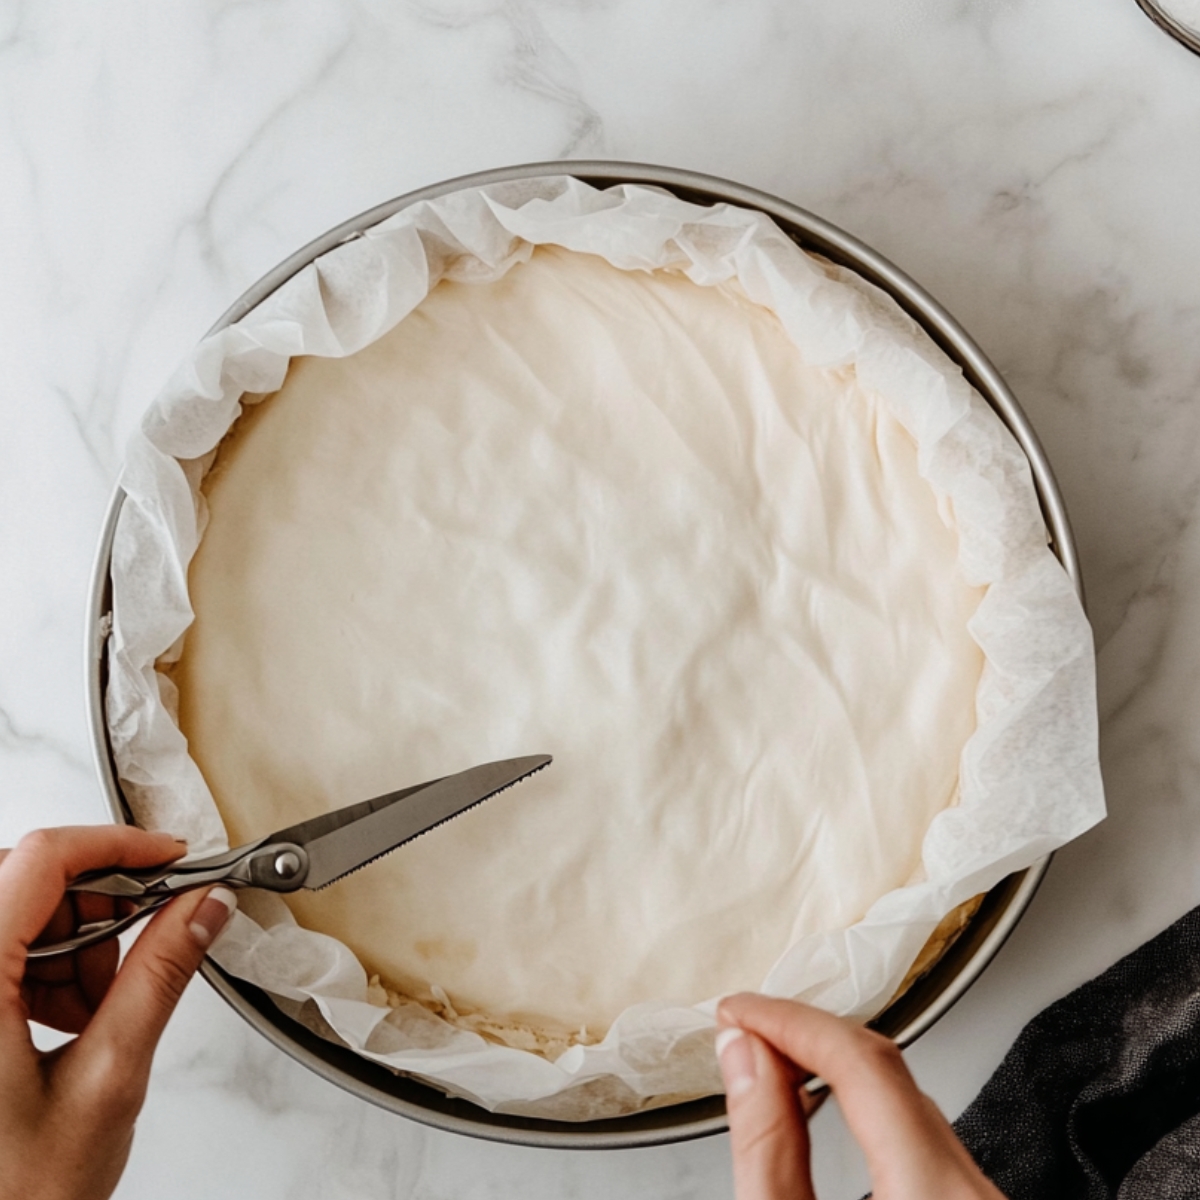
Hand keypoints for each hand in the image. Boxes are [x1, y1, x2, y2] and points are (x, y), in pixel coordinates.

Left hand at [0, 826, 236, 1199]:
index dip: (114, 844)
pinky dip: (46, 966)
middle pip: (23, 879)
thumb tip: (202, 908)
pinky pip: (0, 950)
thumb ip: (160, 977)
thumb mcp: (108, 1079)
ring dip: (73, 941)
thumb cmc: (15, 1198)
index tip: (168, 857)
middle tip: (147, 935)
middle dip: (96, 901)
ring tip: (99, 1007)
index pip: (39, 860)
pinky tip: (69, 1017)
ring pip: (13, 912)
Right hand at [717, 993, 1003, 1199]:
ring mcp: (984, 1197)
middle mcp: (976, 1191)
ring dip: (835, 1067)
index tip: (738, 1013)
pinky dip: (865, 1105)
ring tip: (772, 1057)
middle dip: (806, 1037)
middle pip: (888, 1072)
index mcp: (935, 1194)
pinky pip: (921, 1132)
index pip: (861, 1063)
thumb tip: (743, 1056)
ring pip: (906, 1099)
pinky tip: (823, 1103)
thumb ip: (767, 1150)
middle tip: (744, 1028)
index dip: (789, 1023)